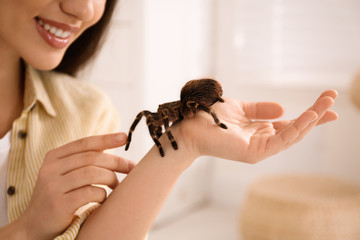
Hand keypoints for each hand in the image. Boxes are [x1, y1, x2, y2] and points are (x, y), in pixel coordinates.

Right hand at [20, 133, 133, 239]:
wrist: (34, 226)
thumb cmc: (59, 197)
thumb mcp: (65, 174)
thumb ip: (84, 161)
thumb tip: (116, 148)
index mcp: (53, 157)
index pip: (84, 143)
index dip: (106, 139)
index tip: (124, 136)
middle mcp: (51, 168)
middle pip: (92, 158)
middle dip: (116, 161)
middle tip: (130, 168)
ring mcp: (53, 186)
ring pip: (92, 173)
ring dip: (111, 178)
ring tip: (116, 185)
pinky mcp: (59, 204)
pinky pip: (90, 193)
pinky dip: (102, 194)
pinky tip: (103, 198)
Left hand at [180, 90, 337, 162]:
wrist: (189, 124)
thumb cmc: (210, 117)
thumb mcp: (241, 108)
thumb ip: (260, 109)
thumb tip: (283, 109)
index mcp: (260, 131)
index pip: (291, 124)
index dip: (310, 115)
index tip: (328, 101)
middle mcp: (262, 141)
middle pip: (296, 130)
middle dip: (316, 115)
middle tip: (333, 98)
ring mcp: (259, 149)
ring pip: (292, 136)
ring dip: (311, 121)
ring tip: (327, 105)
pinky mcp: (254, 153)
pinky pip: (280, 141)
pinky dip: (296, 129)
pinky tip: (309, 116)